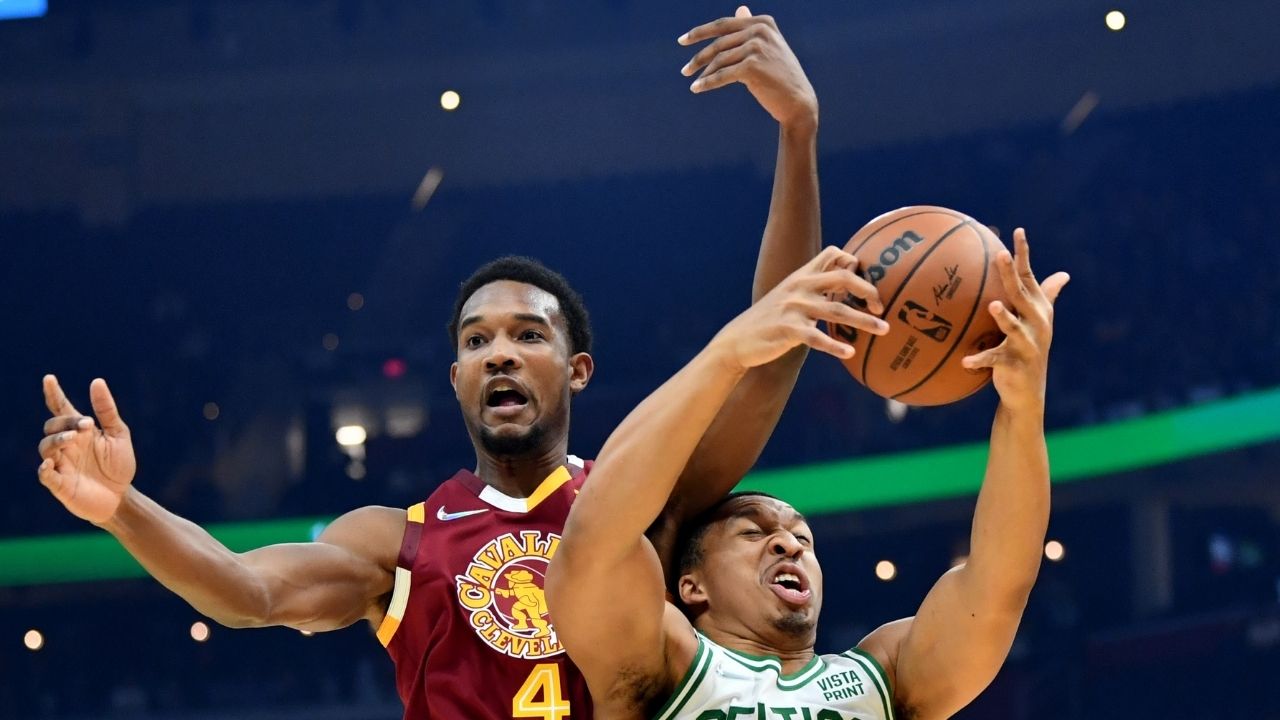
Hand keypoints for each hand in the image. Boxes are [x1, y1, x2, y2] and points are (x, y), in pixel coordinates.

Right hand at [37, 375, 137, 524]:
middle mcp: (67, 445)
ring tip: (73, 437)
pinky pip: (45, 475)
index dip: (54, 394)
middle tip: (86, 425)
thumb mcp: (118, 435)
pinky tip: (49, 463)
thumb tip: (96, 381)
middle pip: (52, 426)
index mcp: (80, 431)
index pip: (61, 409)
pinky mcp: (60, 484)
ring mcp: (61, 464)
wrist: (121, 497)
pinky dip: (44, 469)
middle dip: (64, 423)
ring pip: (46, 447)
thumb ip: (107, 410)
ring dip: (57, 439)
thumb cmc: (118, 466)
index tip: (49, 378)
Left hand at [679, 6, 817, 128]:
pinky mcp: (752, 66)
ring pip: (719, 60)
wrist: (798, 101)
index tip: (682, 41)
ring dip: (703, 73)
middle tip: (685, 70)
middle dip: (699, 57)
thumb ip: (751, 29)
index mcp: (763, 23)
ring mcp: (756, 47)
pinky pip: (722, 75)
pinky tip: (697, 89)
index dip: (699, 32)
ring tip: (693, 82)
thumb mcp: (768, 47)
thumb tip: (740, 9)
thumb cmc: (780, 76)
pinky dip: (708, 83)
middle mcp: (760, 31)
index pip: (723, 25)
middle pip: (719, 43)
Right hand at [712, 246, 886, 372]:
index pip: (832, 254)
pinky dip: (835, 345)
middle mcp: (799, 286)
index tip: (866, 282)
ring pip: (837, 310)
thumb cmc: (769, 321)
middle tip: (882, 305)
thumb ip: (812, 290)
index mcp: (801, 276)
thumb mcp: (788, 297)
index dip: (854, 262)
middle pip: (842, 278)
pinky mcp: (787, 329)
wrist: (737, 340)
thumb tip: (842, 292)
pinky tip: (849, 353)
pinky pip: (817, 337)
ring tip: (884, 329)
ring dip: (864, 321)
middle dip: (867, 289)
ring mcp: (793, 307)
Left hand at [961, 229, 1069, 413]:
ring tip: (993, 305)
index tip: (1018, 231)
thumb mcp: (1038, 321)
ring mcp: (1027, 344)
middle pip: (1021, 295)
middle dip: (1011, 275)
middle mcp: (1036, 323)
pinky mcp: (1015, 365)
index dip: (1024, 254)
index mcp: (1037, 309)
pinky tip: (965, 361)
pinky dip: (980, 360)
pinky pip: (995, 360)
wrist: (1028, 390)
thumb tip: (1064, 274)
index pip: (1029, 276)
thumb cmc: (1029, 348)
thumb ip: (1048, 296)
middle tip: (1000, 255)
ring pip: (1015, 327)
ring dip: (1004, 317)